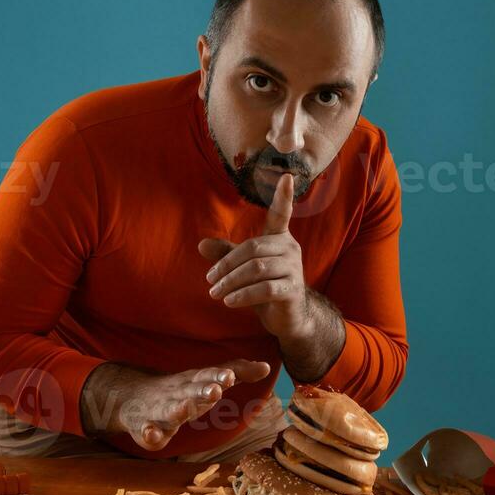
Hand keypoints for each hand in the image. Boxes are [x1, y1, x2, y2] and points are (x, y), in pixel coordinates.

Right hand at [108, 358, 270, 450]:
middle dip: (202, 391)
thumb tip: (267, 367)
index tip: (230, 376)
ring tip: (184, 408)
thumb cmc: (181, 390)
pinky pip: (146, 433)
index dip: (218, 376)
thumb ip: (237, 372)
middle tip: (215, 391)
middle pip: (190, 392)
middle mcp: (177, 394)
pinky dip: (149, 434)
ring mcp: (159, 410)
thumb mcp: (207, 380)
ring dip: (177, 409)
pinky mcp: (144, 428)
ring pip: (169, 411)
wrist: (133, 396)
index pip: (207, 376)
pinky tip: (152, 435)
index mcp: (193, 382)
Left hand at [198, 172, 310, 340]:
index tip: (287, 177)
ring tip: (215, 292)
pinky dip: (243, 295)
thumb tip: (201, 244)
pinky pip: (264, 289)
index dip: (284, 196)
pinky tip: (229, 301)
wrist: (288, 317)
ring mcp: (294, 269)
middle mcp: (290, 249)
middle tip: (209, 279)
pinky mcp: (292, 290)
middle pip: (253, 248)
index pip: (281, 214)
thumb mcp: (243, 269)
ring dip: (231, 281)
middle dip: (227, 264)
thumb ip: (225, 254)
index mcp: (279, 238)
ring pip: (257, 269)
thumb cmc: (265, 287)